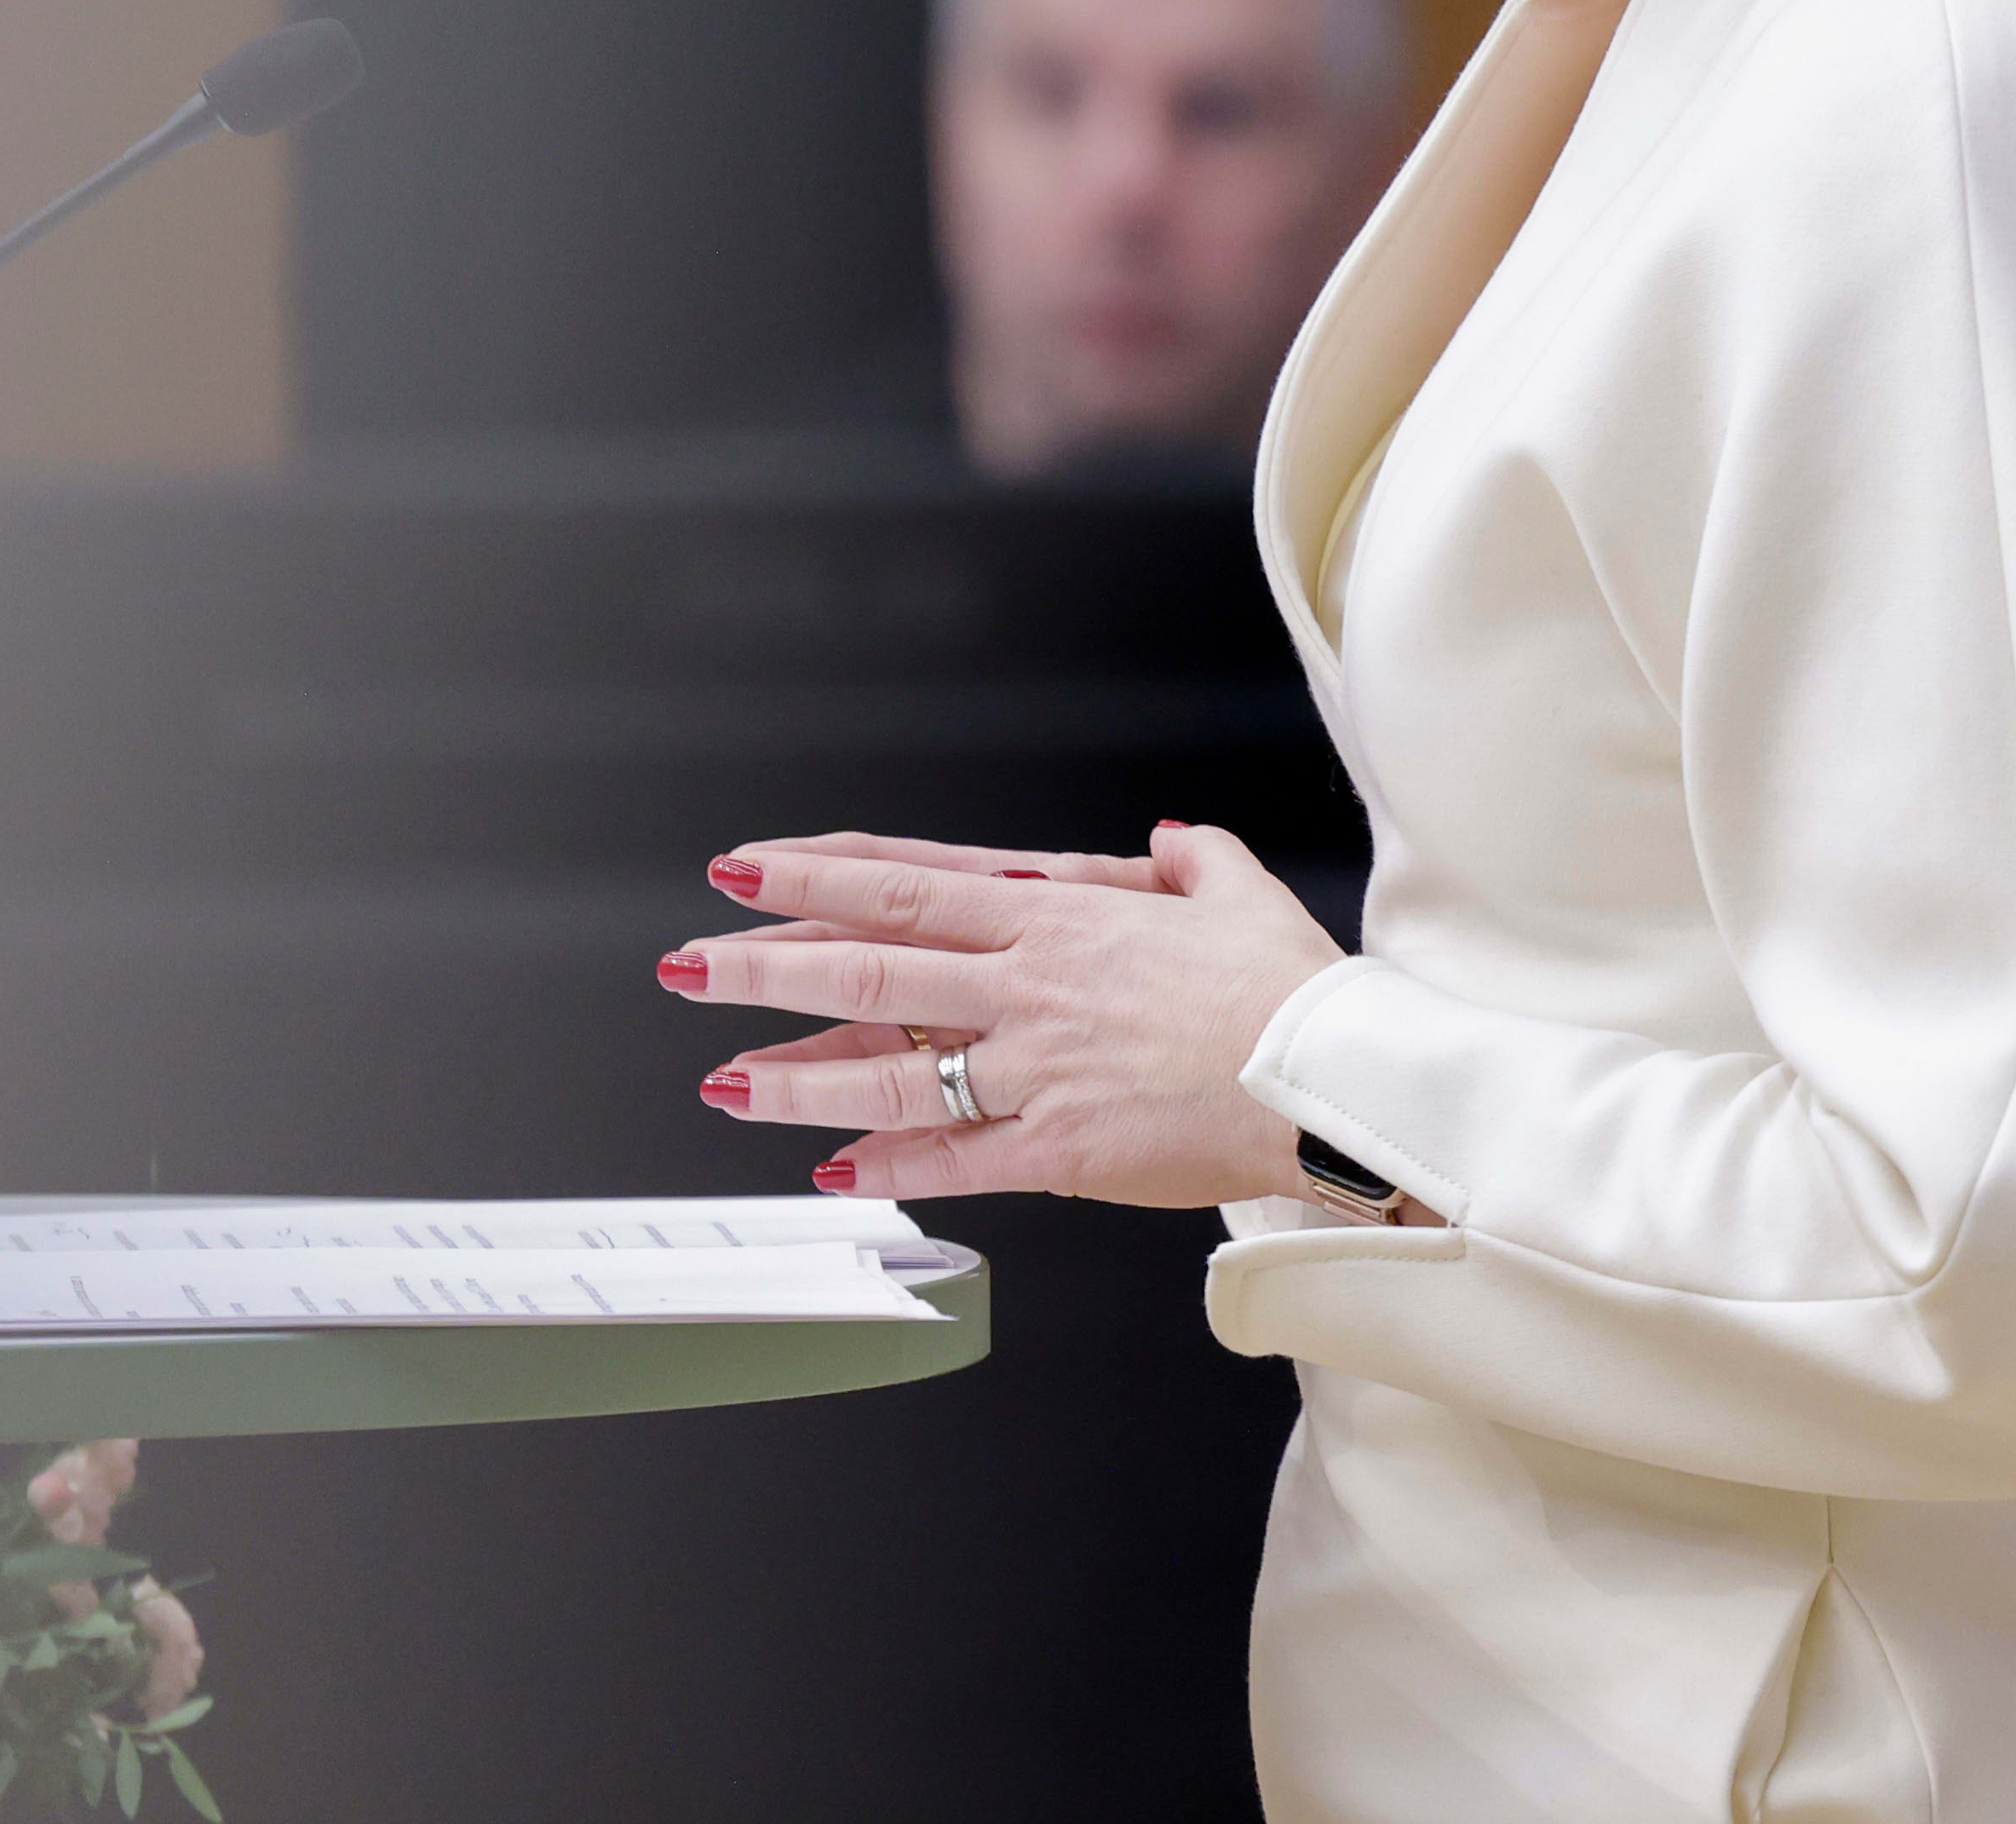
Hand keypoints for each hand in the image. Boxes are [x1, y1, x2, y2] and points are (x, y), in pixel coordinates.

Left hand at [661, 821, 1344, 1207]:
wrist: (1330, 1076)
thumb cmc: (1288, 985)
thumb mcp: (1235, 891)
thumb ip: (1187, 861)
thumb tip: (1163, 843)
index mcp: (1060, 917)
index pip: (908, 888)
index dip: (817, 877)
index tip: (746, 869)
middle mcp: (1030, 988)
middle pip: (871, 971)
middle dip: (765, 966)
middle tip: (686, 962)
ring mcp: (1038, 1070)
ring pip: (892, 1073)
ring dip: (798, 1080)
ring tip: (723, 1082)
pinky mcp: (1063, 1148)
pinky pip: (958, 1159)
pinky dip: (893, 1165)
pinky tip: (833, 1172)